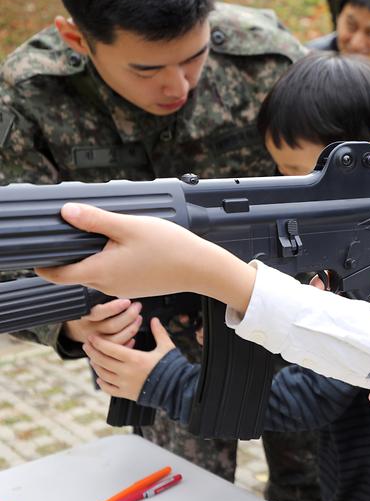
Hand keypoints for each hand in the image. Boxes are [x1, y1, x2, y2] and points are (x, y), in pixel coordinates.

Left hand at [35, 203, 255, 310]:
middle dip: (72, 255)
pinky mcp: (135, 287)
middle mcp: (107, 285)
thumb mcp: (129, 226)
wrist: (201, 268)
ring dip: (94, 257)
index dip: (43, 266)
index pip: (57, 276)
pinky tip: (129, 247)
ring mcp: (122, 289)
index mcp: (100, 271)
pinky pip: (114, 275)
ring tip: (109, 235)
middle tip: (77, 231)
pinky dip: (112, 262)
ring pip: (96, 273)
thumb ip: (95, 220)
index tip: (37, 254)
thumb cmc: (169, 247)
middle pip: (76, 272)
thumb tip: (66, 212)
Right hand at [62, 299, 142, 345]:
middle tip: (137, 306)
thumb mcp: (86, 299)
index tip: (127, 301)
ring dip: (131, 328)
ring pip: (117, 339)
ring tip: (138, 318)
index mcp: (84, 315)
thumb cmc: (86, 308)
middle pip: (112, 326)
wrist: (73, 329)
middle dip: (129, 316)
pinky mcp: (102, 350)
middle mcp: (89, 329)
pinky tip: (133, 335)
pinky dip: (128, 342)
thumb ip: (97, 294)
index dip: (114, 308)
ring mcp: (96, 341)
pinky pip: (117, 348)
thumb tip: (117, 280)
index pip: (99, 312)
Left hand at [83, 317, 174, 399]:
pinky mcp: (127, 394)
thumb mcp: (166, 347)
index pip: (110, 349)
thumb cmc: (172, 366)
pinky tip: (100, 377)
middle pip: (102, 361)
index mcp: (135, 358)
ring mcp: (125, 384)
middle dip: (92, 352)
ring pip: (102, 374)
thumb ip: (159, 332)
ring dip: (95, 365)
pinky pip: (108, 389)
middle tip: (87, 345)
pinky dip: (102, 382)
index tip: (92, 337)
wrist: (177, 388)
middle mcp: (126, 372)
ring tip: (93, 358)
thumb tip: (154, 320)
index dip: (99, 342)